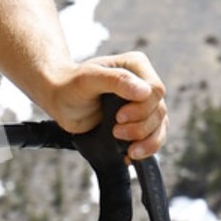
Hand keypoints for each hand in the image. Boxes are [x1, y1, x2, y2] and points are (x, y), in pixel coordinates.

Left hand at [43, 52, 167, 161]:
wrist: (60, 101)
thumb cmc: (71, 85)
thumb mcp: (89, 79)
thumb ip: (116, 81)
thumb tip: (145, 92)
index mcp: (136, 66)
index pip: (155, 90)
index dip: (142, 108)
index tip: (119, 117)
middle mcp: (144, 83)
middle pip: (159, 110)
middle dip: (140, 127)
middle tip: (116, 131)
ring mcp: (143, 104)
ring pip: (159, 125)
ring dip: (146, 141)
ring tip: (129, 150)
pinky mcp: (139, 121)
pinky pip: (153, 137)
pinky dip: (145, 148)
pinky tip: (130, 154)